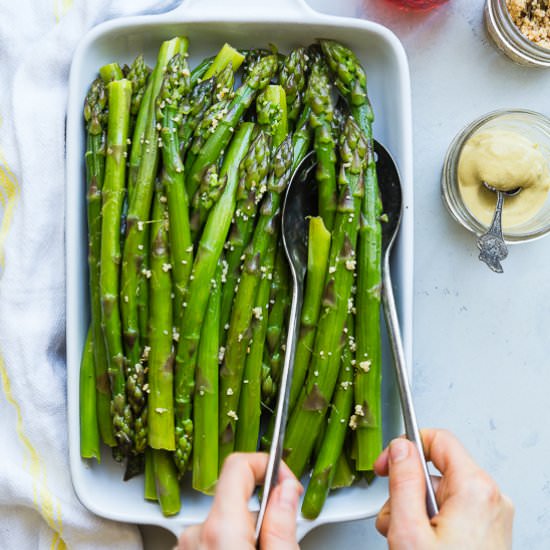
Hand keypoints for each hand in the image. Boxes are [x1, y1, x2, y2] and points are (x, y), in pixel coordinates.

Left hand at [178, 452, 302, 549]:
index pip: (238, 465)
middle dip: (260, 514)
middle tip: (279, 541)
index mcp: (220, 529)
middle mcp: (195, 535)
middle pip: (234, 499)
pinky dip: (226, 548)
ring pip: (223, 524)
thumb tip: (285, 489)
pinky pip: (209, 542)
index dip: (267, 465)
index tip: (286, 481)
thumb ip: (282, 523)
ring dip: (242, 536)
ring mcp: (185, 548)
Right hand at [374, 429, 513, 549]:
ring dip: (415, 511)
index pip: (438, 439)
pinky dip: (431, 523)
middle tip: (395, 518)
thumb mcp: (409, 530)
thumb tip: (399, 447)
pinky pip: (453, 511)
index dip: (405, 446)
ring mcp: (492, 516)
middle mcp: (490, 498)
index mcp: (475, 489)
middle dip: (406, 490)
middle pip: (436, 469)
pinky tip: (422, 544)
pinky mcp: (488, 532)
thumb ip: (402, 480)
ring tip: (408, 540)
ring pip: (440, 493)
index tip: (385, 464)